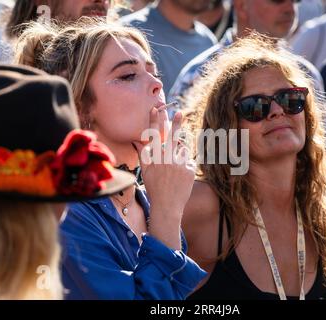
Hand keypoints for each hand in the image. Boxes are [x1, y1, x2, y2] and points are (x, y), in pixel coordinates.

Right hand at [133, 108, 194, 248]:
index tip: (155, 109)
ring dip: (180, 153)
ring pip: (182, 150)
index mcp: (154, 159)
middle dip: (175, 123)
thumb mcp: (146, 171)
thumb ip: (143, 154)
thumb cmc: (155, 188)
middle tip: (179, 112)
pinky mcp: (189, 170)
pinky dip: (186, 165)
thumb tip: (137, 140)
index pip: (153, 136)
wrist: (167, 206)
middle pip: (171, 137)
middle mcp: (166, 160)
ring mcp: (178, 164)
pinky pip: (189, 161)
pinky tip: (181, 176)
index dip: (154, 121)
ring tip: (174, 168)